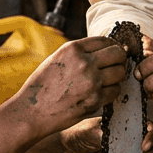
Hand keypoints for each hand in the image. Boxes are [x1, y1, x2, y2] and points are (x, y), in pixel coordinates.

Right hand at [8, 37, 126, 135]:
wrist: (32, 112)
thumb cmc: (41, 86)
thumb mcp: (56, 59)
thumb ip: (78, 53)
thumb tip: (101, 50)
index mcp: (73, 49)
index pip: (105, 40)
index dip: (111, 46)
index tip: (112, 52)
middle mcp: (84, 62)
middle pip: (118, 54)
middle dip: (119, 58)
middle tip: (115, 64)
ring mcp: (91, 81)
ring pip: (120, 72)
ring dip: (117, 75)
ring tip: (109, 79)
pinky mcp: (95, 100)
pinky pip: (116, 91)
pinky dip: (112, 91)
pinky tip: (103, 92)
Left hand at [58, 117, 152, 152]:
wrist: (67, 148)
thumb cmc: (78, 132)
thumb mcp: (89, 131)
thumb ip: (102, 134)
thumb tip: (110, 138)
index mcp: (125, 123)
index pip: (146, 125)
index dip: (150, 134)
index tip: (144, 145)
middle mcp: (130, 137)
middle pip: (151, 143)